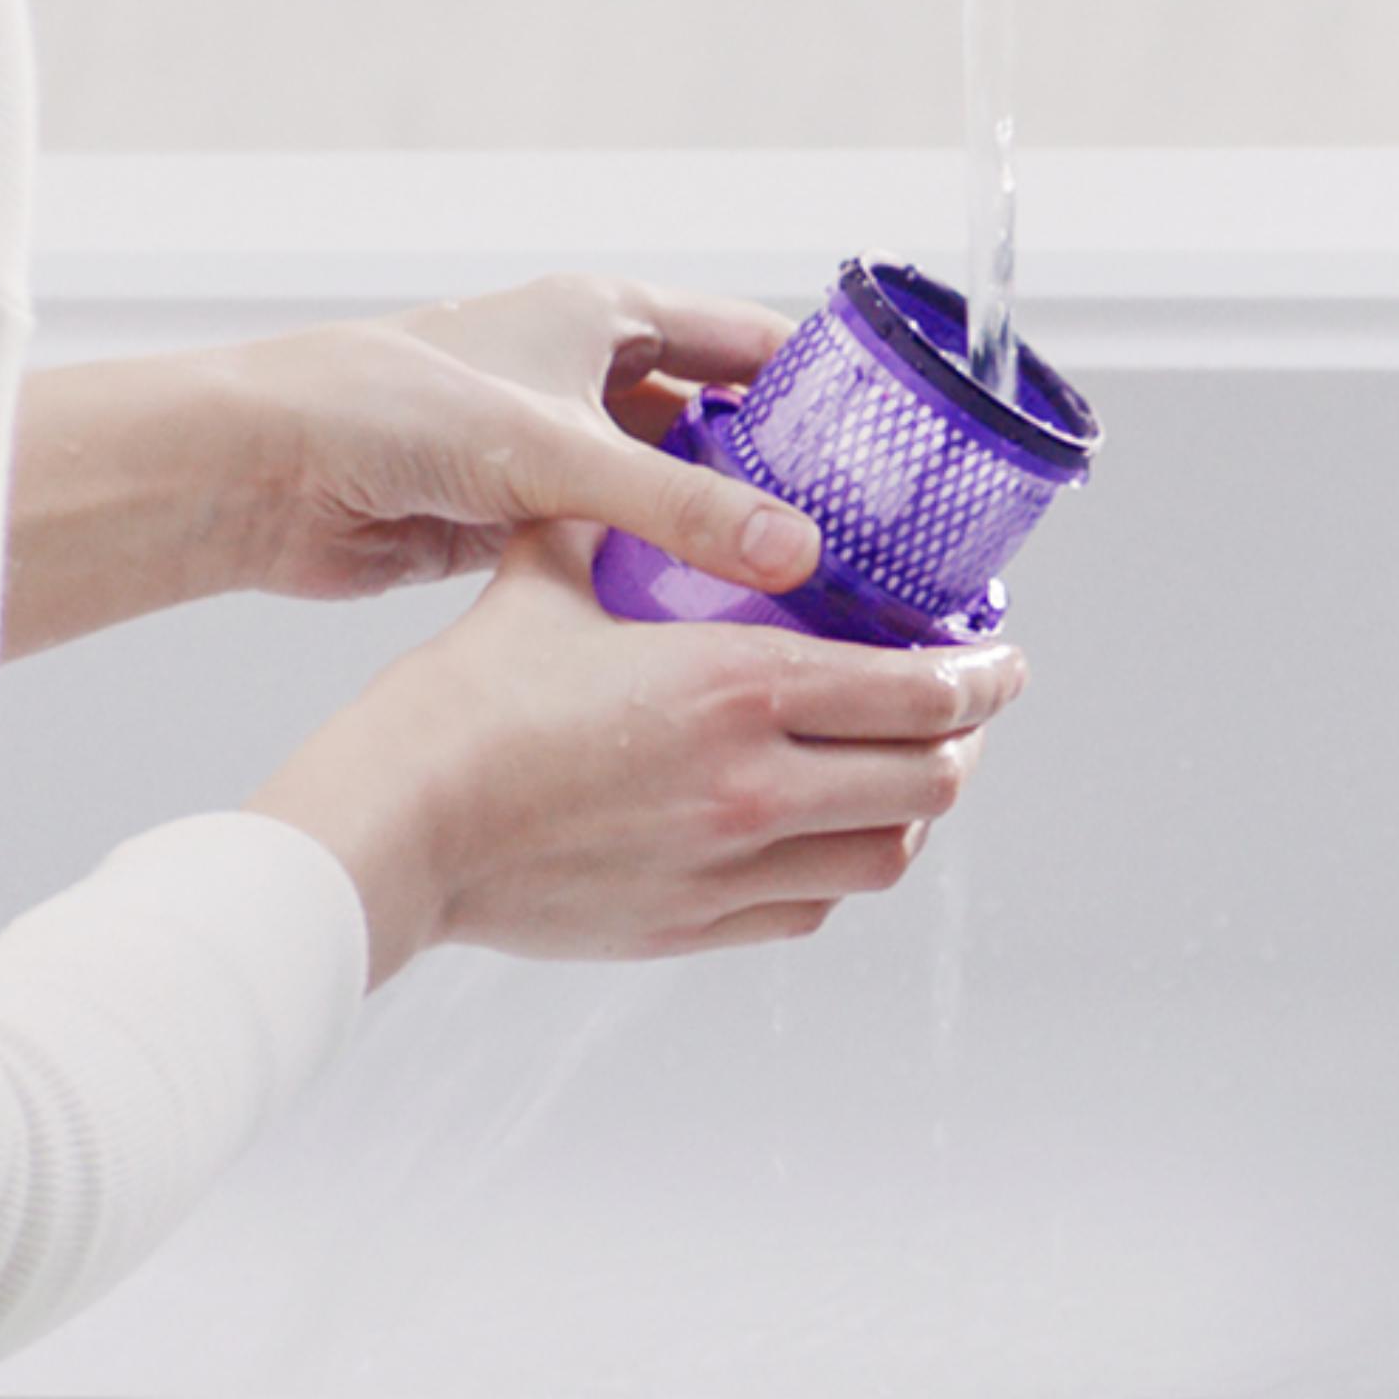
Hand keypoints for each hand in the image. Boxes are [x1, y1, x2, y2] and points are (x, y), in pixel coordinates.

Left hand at [222, 273, 807, 600]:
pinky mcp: (522, 513)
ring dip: (724, 533)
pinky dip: (665, 573)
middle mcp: (588, 372)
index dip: (826, 389)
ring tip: (806, 593)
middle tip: (863, 541)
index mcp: (606, 314)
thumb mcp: (555, 454)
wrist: (259, 471)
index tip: (897, 448)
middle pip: (723, 423)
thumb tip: (796, 554)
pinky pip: (622, 542)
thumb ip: (681, 506)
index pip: (751, 342)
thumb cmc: (390, 411)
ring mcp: (555, 446)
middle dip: (786, 477)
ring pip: (673, 489)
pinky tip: (713, 625)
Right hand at [249, 524, 1025, 984]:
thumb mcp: (550, 577)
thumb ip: (623, 521)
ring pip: (886, 855)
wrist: (397, 831)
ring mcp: (730, 867)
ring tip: (905, 773)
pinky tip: (822, 832)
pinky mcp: (693, 926)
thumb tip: (651, 472)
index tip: (1001, 659)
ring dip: (913, 811)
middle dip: (967, 741)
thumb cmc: (461, 704)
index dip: (987, 676)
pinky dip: (839, 868)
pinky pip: (812, 906)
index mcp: (742, 688)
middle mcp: (758, 787)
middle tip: (962, 712)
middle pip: (932, 780)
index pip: (925, 692)